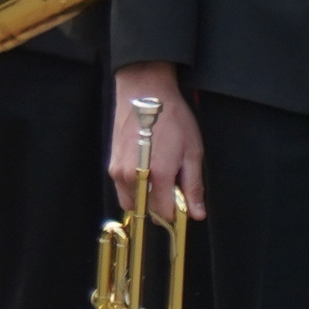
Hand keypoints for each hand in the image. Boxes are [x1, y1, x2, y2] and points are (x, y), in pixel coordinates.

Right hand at [110, 64, 205, 223]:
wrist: (144, 93)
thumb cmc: (173, 120)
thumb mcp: (192, 152)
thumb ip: (193, 186)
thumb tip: (197, 215)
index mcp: (158, 175)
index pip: (163, 213)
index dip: (175, 214)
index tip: (183, 205)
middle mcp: (133, 175)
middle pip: (145, 209)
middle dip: (158, 206)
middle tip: (171, 188)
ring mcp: (118, 169)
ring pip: (131, 199)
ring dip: (145, 196)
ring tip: (158, 177)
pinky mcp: (111, 162)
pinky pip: (122, 186)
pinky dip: (134, 185)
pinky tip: (145, 167)